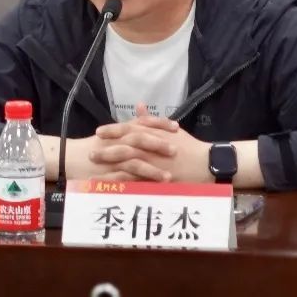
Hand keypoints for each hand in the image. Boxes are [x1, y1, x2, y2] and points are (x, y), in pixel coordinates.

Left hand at [91, 104, 211, 183]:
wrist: (206, 163)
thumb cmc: (188, 145)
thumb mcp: (170, 129)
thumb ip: (152, 119)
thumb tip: (139, 106)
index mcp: (154, 134)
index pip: (129, 129)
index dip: (113, 130)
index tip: (98, 131)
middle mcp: (152, 149)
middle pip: (125, 148)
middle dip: (106, 151)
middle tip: (91, 152)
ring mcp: (154, 166)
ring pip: (128, 167)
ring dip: (110, 171)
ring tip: (94, 174)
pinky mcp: (158, 181)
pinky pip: (138, 184)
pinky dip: (123, 187)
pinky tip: (111, 190)